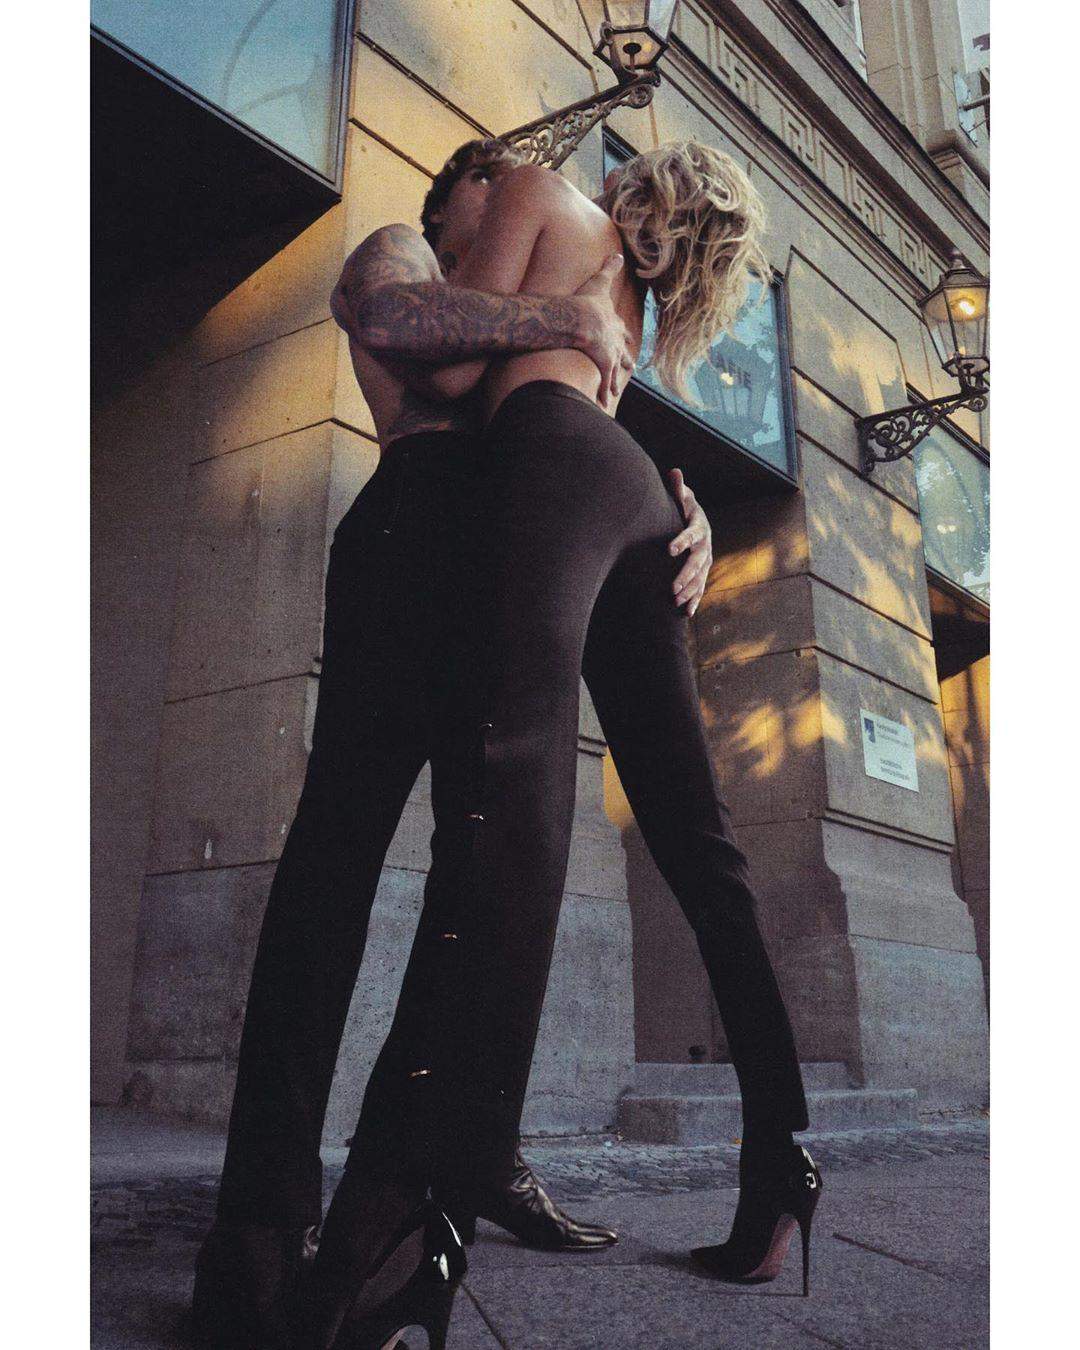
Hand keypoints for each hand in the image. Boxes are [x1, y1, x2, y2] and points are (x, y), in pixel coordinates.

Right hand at [571, 254, 635, 410]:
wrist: (582, 318)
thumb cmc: (587, 300)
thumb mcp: (600, 280)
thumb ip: (609, 268)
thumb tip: (617, 254)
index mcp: (612, 321)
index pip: (619, 329)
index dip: (622, 334)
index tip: (626, 338)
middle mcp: (614, 339)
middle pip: (622, 351)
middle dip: (625, 358)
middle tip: (631, 365)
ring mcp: (610, 353)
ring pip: (614, 369)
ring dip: (614, 380)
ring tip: (614, 389)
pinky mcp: (603, 364)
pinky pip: (602, 381)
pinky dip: (601, 391)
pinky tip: (601, 402)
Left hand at [666, 468, 711, 616]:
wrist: (698, 523)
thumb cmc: (684, 509)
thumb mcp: (683, 498)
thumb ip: (678, 489)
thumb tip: (674, 471)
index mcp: (699, 527)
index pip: (691, 534)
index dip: (682, 541)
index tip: (669, 549)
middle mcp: (706, 545)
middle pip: (697, 562)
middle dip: (685, 576)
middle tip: (672, 588)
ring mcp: (706, 560)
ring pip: (700, 578)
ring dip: (689, 591)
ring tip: (675, 602)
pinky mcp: (703, 572)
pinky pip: (700, 588)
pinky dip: (694, 600)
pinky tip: (686, 613)